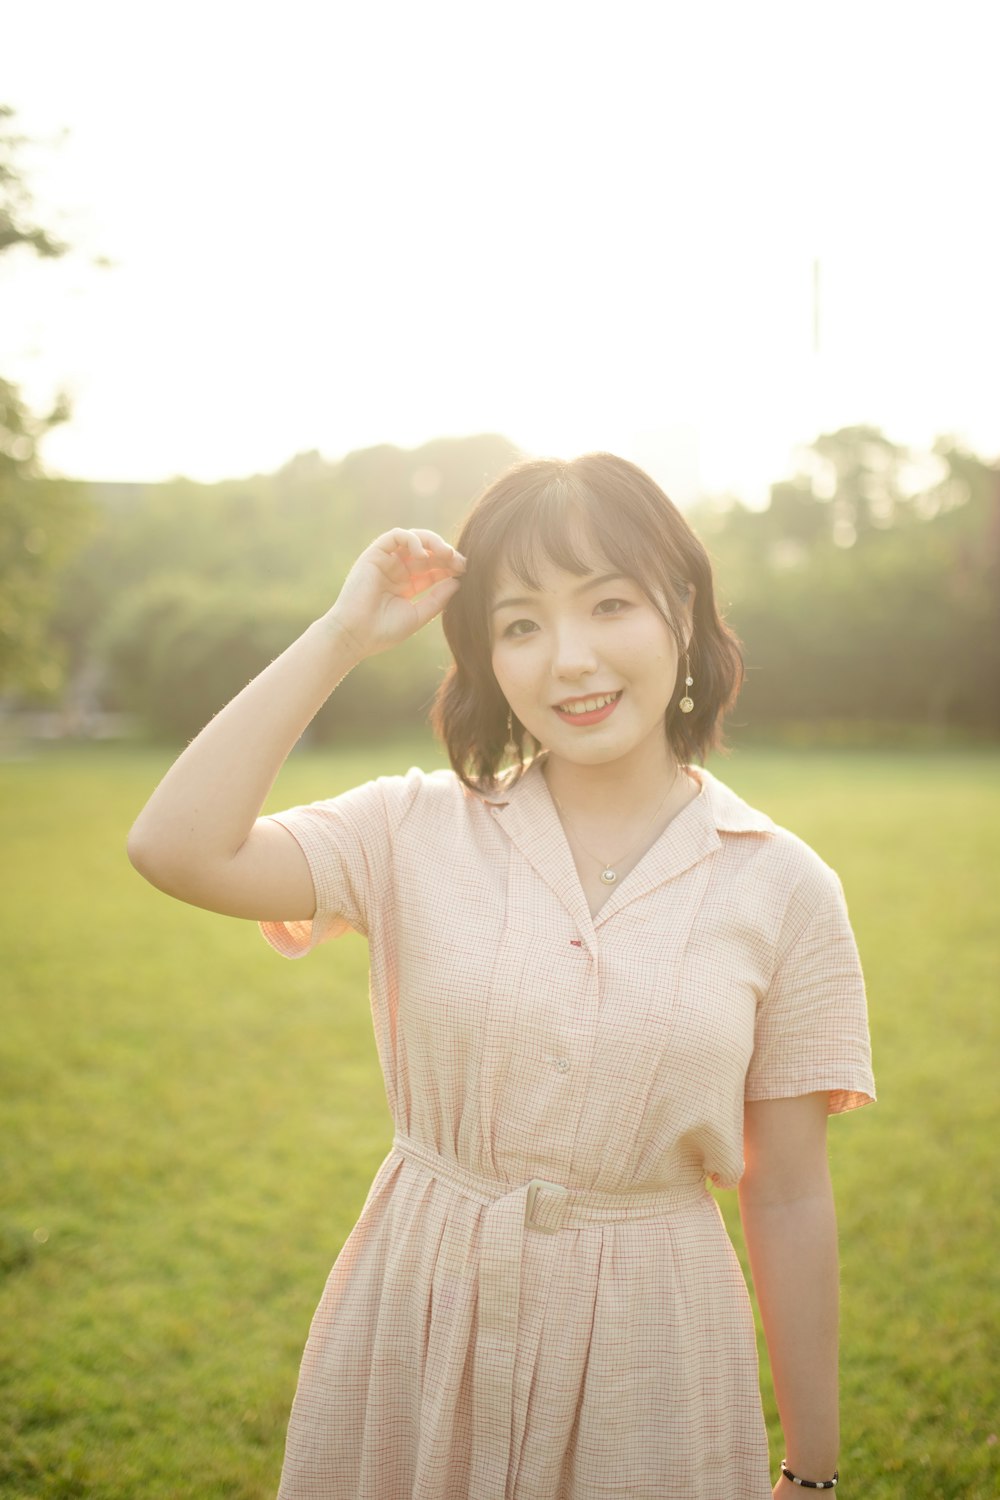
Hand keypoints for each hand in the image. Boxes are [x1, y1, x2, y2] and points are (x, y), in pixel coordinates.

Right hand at [324, 527, 465, 657]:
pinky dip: (411, 539)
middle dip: (446, 553)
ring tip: (445, 554)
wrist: (356, 636)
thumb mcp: (418, 615)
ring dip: (432, 542)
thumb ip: (438, 599)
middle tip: (460, 561)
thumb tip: (458, 582)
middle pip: (427, 552)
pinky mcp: (373, 555)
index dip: (450, 566)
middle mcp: (397, 570)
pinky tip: (423, 553)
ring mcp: (386, 562)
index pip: (433, 568)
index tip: (465, 571)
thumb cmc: (384, 631)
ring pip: (413, 538)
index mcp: (408, 584)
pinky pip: (395, 536)